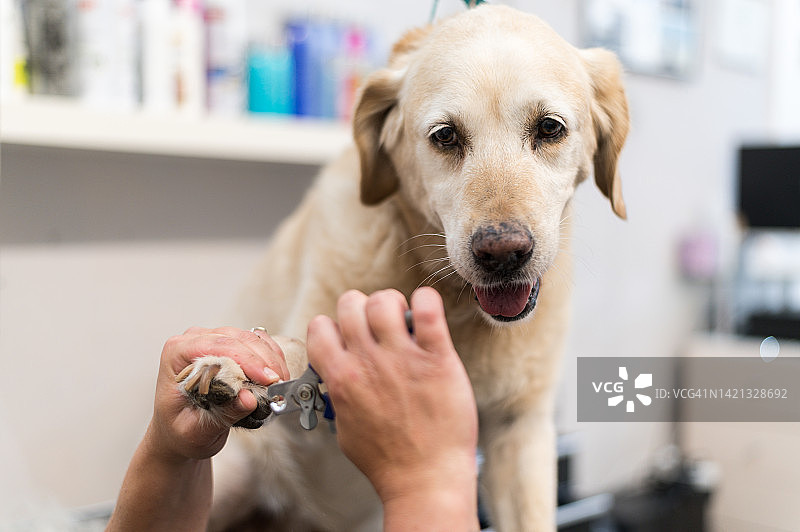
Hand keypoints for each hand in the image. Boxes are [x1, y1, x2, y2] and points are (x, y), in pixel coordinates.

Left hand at [148, 327, 289, 461]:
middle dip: (262, 361)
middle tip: (277, 385)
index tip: (267, 379)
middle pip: (236, 339)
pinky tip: (275, 375)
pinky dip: (270, 357)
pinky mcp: (230, 346)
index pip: (216, 346)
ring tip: (278, 385)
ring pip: (250, 339)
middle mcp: (193, 341)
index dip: (246, 360)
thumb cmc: (179, 430)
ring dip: (269, 360)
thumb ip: (223, 414)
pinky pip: (256, 343)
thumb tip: (248, 398)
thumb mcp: (196, 431)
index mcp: (176, 354)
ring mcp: (212, 340)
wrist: (179, 433)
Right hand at [307, 288, 478, 529]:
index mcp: (342, 378)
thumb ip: (339, 396)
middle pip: (351, 302)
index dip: (335, 326)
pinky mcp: (437, 358)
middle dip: (363, 308)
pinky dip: (426, 301)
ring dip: (393, 304)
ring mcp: (403, 358)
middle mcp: (368, 363)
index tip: (351, 339)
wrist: (426, 479)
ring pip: (384, 300)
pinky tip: (427, 312)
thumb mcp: (346, 429)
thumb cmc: (387, 460)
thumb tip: (338, 380)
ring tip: (406, 322)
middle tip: (380, 326)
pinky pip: (428, 309)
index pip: (320, 326)